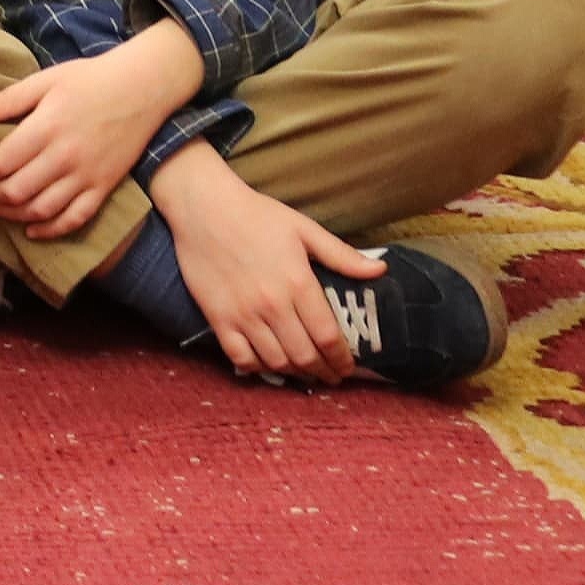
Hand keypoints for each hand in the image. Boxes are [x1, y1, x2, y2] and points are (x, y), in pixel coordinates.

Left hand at [0, 21, 198, 239]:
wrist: (143, 87)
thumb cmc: (90, 78)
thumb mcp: (45, 80)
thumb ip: (7, 100)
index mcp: (46, 127)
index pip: (1, 162)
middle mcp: (65, 157)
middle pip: (17, 190)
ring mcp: (87, 175)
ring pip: (42, 209)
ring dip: (13, 214)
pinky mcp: (105, 187)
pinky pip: (76, 218)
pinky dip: (52, 230)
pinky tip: (32, 230)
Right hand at [148, 143, 383, 380]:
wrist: (204, 207)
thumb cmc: (257, 214)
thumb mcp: (304, 229)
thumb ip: (341, 255)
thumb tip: (380, 271)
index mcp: (298, 283)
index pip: (327, 336)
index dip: (341, 359)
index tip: (348, 368)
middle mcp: (272, 305)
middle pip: (304, 355)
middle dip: (323, 372)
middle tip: (331, 377)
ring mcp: (243, 314)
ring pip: (275, 361)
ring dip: (295, 374)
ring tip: (305, 374)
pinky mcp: (218, 318)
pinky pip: (240, 357)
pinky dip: (257, 369)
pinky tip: (268, 366)